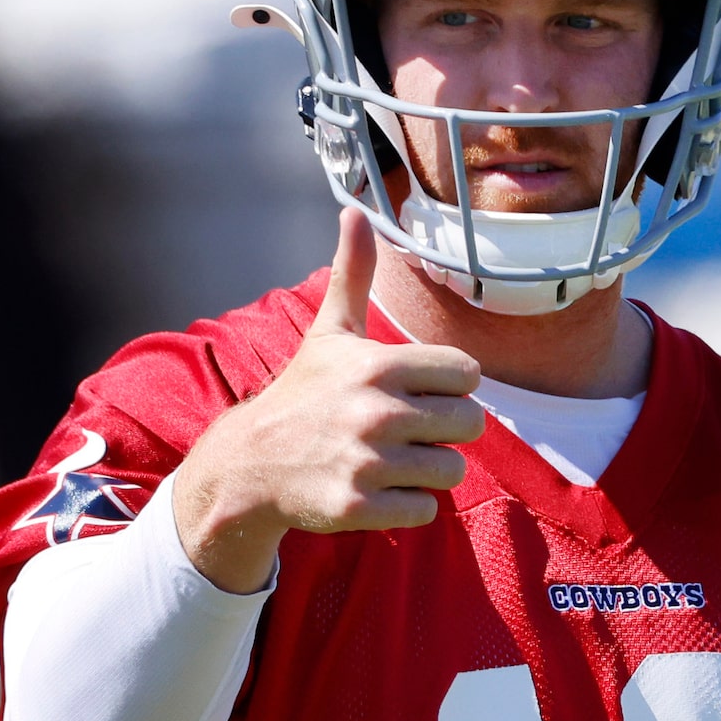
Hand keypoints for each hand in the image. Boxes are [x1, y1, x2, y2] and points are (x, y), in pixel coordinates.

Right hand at [174, 208, 484, 592]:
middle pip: (470, 424)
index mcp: (379, 365)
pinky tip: (375, 490)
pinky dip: (407, 505)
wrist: (249, 465)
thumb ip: (352, 275)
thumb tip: (355, 211)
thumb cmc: (302, 395)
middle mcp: (376, 411)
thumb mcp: (329, 334)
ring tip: (390, 461)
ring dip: (428, 470)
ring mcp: (368, 462)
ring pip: (451, 470)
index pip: (467, 374)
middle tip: (406, 431)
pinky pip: (425, 509)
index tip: (415, 392)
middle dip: (444, 431)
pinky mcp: (359, 506)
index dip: (447, 386)